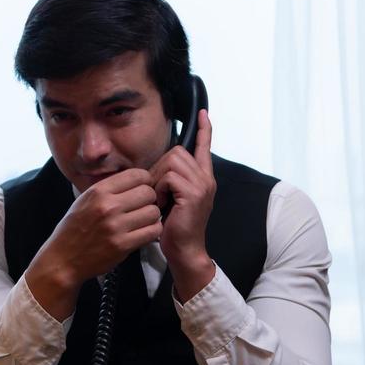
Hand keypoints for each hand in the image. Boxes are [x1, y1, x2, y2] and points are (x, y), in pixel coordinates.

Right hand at [25, 168, 161, 319]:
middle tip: (143, 207)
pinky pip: (153, 231)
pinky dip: (152, 231)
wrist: (63, 259)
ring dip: (152, 217)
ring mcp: (115, 226)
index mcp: (98, 191)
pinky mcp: (122, 245)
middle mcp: (107, 206)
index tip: (142, 189)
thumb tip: (137, 179)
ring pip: (153, 212)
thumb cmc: (74, 229)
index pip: (137, 175)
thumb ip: (108, 189)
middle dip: (150, 199)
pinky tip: (143, 232)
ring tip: (143, 221)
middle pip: (148, 192)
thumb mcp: (85, 200)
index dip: (145, 181)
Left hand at [149, 109, 215, 301]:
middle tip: (157, 192)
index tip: (203, 113)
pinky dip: (159, 189)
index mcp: (203, 178)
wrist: (184, 251)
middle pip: (176, 151)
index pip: (204, 147)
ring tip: (160, 200)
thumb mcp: (174, 198)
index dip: (204, 130)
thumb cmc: (174, 228)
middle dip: (159, 168)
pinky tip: (161, 205)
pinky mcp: (193, 193)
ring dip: (158, 179)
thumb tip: (159, 166)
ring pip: (171, 161)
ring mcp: (202, 185)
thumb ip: (172, 180)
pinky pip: (168, 177)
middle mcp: (206, 178)